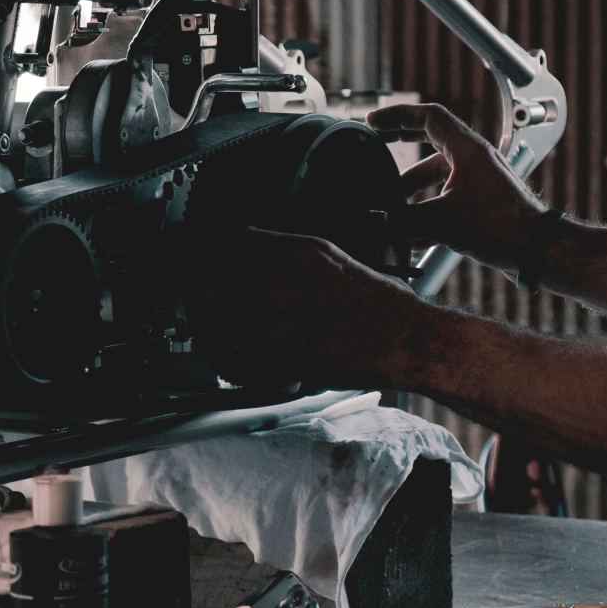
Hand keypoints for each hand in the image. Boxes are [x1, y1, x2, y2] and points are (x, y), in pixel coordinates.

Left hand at [190, 227, 421, 391]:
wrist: (405, 337)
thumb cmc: (373, 300)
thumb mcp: (331, 258)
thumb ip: (289, 252)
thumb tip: (252, 245)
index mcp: (300, 253)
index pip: (234, 242)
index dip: (211, 254)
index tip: (202, 265)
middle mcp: (288, 281)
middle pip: (217, 283)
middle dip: (203, 297)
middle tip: (201, 306)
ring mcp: (287, 321)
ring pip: (224, 326)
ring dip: (217, 334)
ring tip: (219, 339)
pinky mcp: (289, 357)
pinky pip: (245, 361)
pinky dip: (238, 365)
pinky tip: (245, 363)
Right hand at [366, 103, 549, 270]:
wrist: (538, 252)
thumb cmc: (503, 228)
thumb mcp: (443, 222)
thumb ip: (404, 222)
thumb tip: (377, 225)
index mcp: (468, 149)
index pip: (429, 116)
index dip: (398, 115)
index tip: (374, 121)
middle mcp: (475, 159)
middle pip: (431, 139)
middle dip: (400, 144)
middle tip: (376, 145)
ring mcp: (480, 180)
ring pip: (437, 174)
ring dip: (412, 187)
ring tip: (391, 205)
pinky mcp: (483, 202)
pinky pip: (448, 197)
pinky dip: (428, 209)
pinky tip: (413, 236)